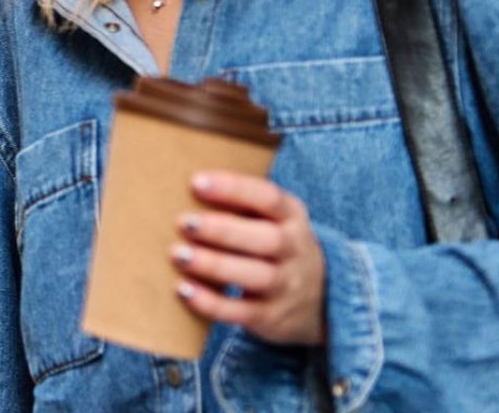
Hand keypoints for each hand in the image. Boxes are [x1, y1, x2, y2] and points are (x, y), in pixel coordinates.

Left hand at [170, 171, 326, 346]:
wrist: (319, 299)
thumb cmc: (276, 245)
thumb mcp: (273, 219)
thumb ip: (242, 204)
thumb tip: (188, 187)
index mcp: (293, 217)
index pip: (269, 198)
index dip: (234, 189)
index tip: (196, 182)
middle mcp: (295, 251)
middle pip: (267, 239)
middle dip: (223, 230)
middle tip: (183, 222)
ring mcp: (286, 286)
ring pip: (255, 276)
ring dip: (214, 265)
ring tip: (179, 254)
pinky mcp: (271, 317)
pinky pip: (241, 312)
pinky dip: (211, 303)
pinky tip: (184, 290)